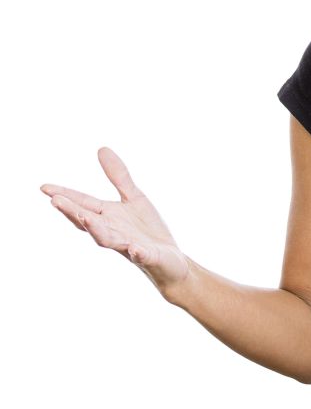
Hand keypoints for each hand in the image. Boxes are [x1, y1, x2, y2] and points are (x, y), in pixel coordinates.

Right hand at [41, 147, 189, 295]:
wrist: (169, 260)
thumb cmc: (147, 229)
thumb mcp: (134, 198)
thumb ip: (118, 177)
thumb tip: (101, 149)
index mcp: (108, 217)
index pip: (82, 205)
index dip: (65, 196)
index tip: (44, 187)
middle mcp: (112, 232)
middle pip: (88, 222)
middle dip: (72, 212)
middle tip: (55, 201)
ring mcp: (128, 246)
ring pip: (108, 240)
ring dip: (97, 231)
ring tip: (87, 219)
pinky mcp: (147, 256)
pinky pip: (141, 256)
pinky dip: (138, 252)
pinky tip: (136, 249)